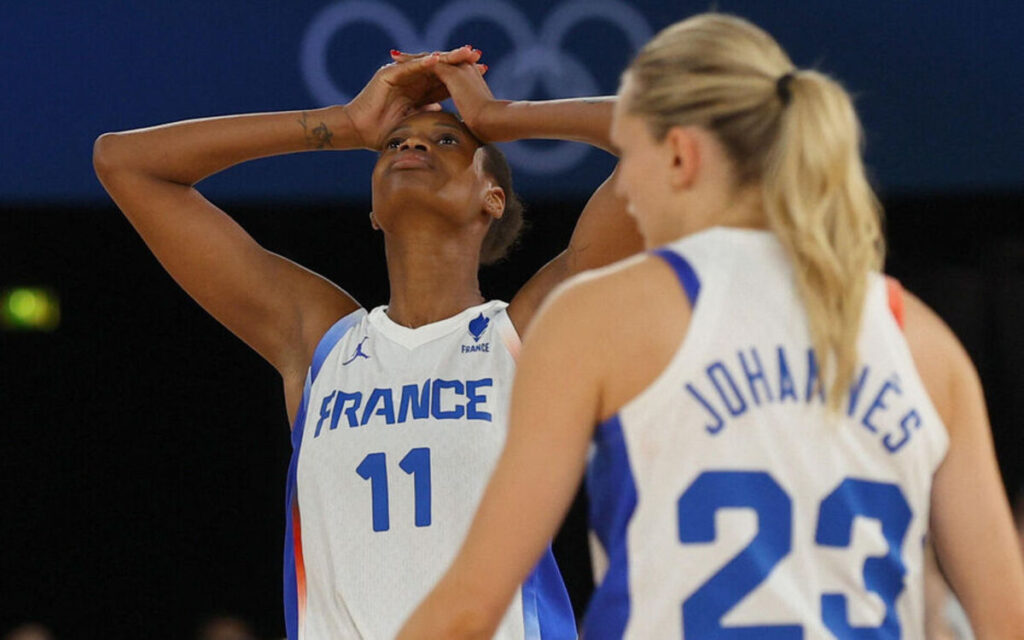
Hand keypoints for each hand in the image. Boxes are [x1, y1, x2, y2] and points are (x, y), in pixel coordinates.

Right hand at [343, 46, 481, 149]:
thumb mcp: (414, 123)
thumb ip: (427, 114)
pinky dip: (422, 63)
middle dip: (459, 60)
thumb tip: (443, 112)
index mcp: (417, 90)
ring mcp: (399, 74)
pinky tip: (437, 60)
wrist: (358, 132)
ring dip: (445, 57)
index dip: (463, 76)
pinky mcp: (388, 75)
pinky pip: (408, 68)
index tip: (483, 72)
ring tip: (463, 53)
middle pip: (439, 67)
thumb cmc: (383, 133)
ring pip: (426, 63)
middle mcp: (410, 78)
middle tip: (478, 55)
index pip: (444, 80)